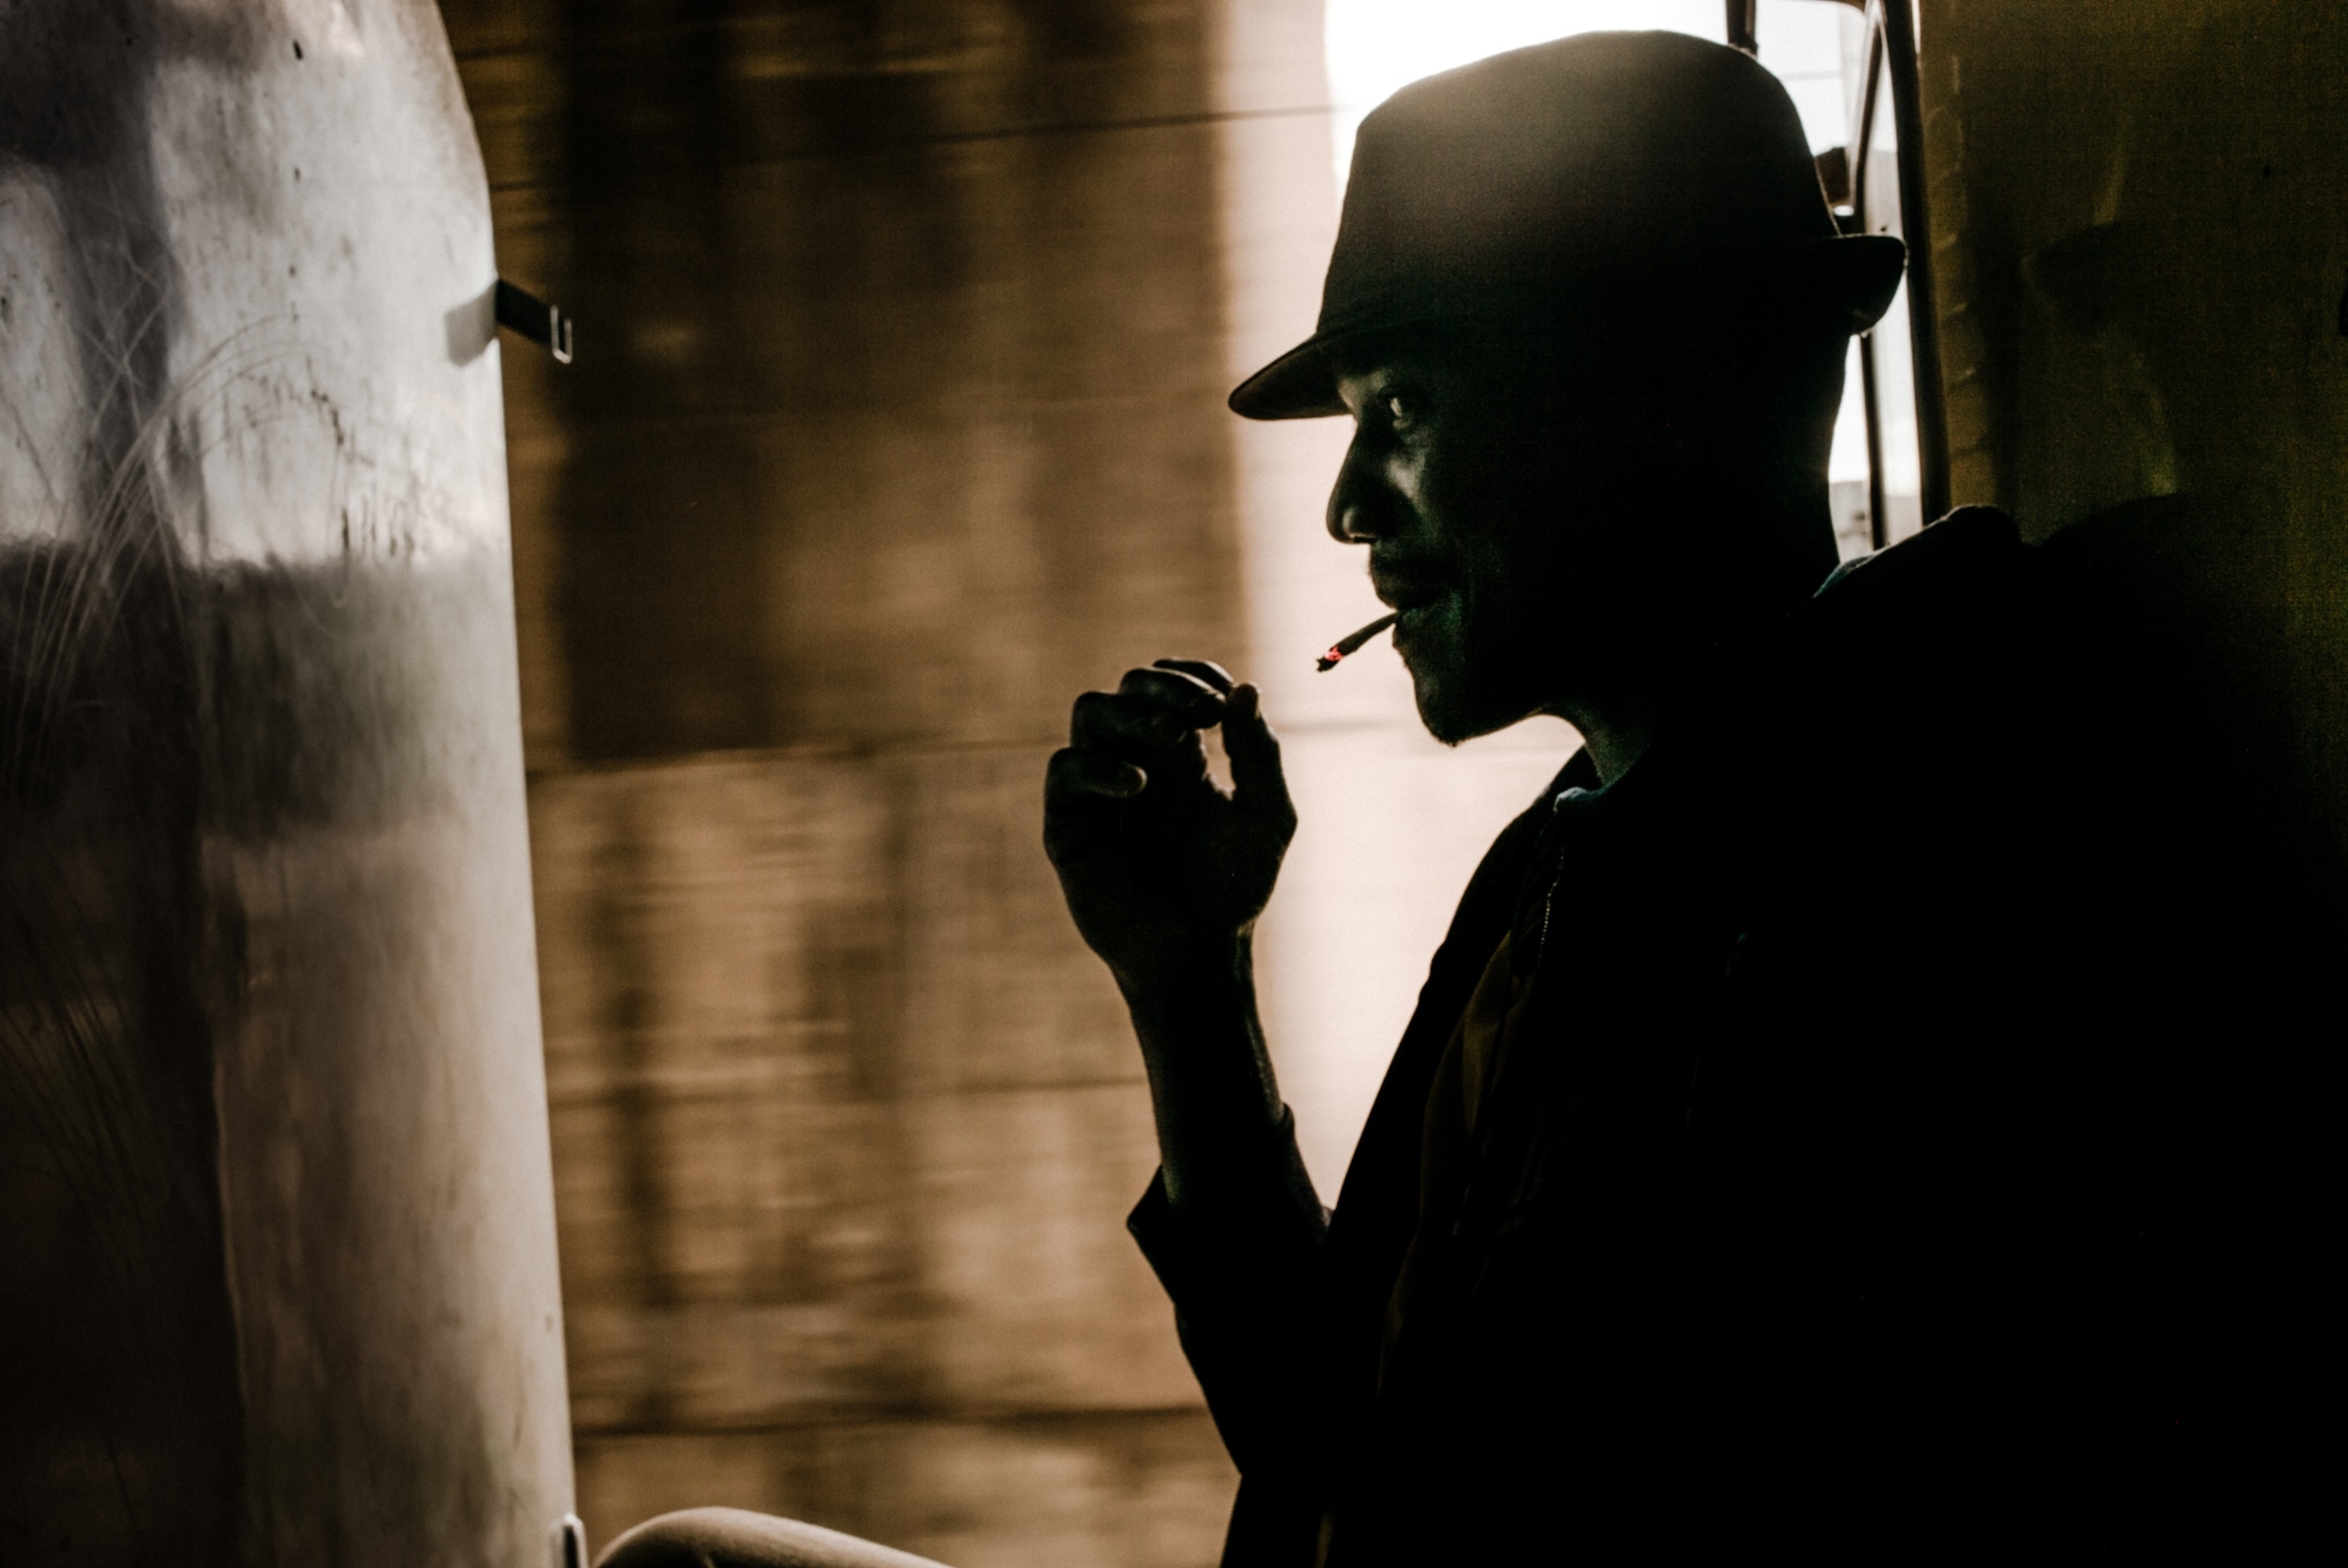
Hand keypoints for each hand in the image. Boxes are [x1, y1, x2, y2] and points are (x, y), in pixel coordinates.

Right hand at [1044, 659, 1295, 992]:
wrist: (1200, 954)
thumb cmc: (1234, 890)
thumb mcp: (1267, 816)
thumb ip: (1260, 752)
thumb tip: (1247, 689)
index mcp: (1181, 755)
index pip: (1173, 687)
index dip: (1194, 677)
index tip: (1224, 701)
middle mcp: (1136, 761)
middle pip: (1128, 688)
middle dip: (1165, 687)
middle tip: (1202, 712)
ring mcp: (1100, 789)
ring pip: (1089, 712)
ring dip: (1130, 712)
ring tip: (1171, 737)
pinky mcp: (1070, 824)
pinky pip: (1066, 770)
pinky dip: (1099, 765)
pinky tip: (1141, 785)